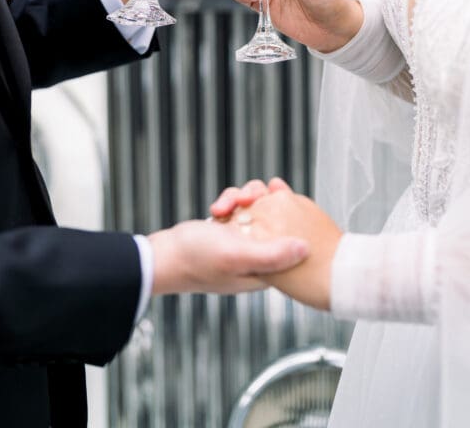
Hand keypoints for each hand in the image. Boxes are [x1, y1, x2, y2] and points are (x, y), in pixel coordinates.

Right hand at [148, 215, 308, 294]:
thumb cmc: (195, 260)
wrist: (162, 255)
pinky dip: (229, 201)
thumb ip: (272, 255)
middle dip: (263, 203)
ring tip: (227, 203)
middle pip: (276, 220)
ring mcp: (241, 242)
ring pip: (258, 209)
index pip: (291, 244)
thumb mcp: (236, 255)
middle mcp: (256, 257)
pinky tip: (217, 207)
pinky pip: (240, 207)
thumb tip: (306, 249)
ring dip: (242, 198)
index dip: (290, 220)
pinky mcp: (228, 230)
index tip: (279, 200)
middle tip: (246, 199)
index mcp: (264, 271)